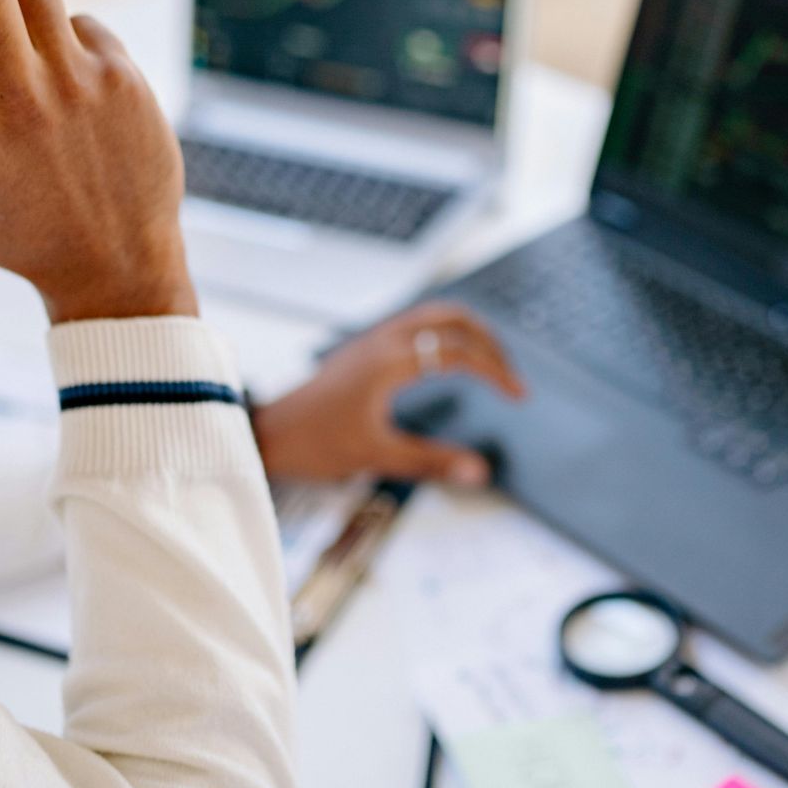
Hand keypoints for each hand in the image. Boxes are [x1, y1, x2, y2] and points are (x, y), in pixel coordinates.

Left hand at [252, 303, 526, 484]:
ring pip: (435, 315)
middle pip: (454, 318)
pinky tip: (450, 362)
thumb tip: (480, 472)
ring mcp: (374, 339)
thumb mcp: (376, 456)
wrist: (268, 432)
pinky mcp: (366, 347)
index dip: (497, 372)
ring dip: (469, 333)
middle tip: (510, 374)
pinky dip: (446, 334)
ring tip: (490, 364)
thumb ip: (431, 461)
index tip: (519, 397)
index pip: (461, 351)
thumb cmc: (315, 443)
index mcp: (391, 360)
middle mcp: (385, 339)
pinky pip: (417, 324)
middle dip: (491, 341)